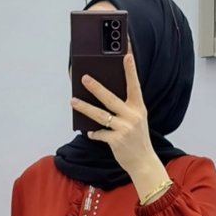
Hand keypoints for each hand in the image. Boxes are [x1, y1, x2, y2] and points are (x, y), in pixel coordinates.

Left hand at [70, 53, 154, 174]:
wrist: (143, 161)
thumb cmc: (137, 139)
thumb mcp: (136, 120)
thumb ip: (124, 110)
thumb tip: (102, 99)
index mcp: (138, 108)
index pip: (134, 85)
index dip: (130, 70)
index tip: (126, 54)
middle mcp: (132, 115)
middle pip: (110, 98)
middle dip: (96, 87)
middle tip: (84, 78)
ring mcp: (125, 128)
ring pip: (100, 115)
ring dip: (84, 108)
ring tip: (73, 102)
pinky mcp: (117, 140)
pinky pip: (99, 133)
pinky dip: (94, 133)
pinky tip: (90, 132)